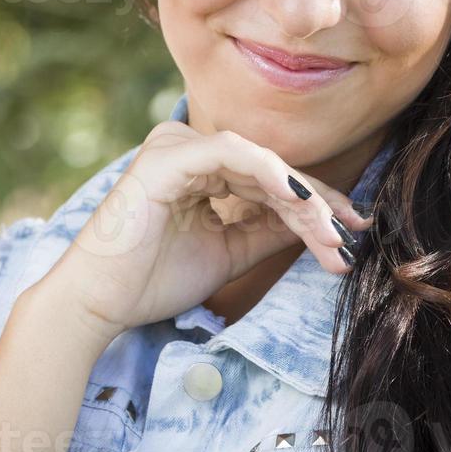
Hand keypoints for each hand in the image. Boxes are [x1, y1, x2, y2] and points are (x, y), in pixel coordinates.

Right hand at [44, 119, 374, 340]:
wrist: (97, 305)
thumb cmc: (150, 280)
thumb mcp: (228, 251)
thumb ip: (267, 230)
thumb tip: (317, 220)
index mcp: (196, 167)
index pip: (268, 177)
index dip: (314, 203)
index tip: (352, 232)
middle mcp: (187, 146)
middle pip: (271, 168)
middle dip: (317, 204)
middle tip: (352, 236)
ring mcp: (176, 146)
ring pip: (261, 163)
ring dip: (303, 199)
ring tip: (333, 235)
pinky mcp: (170, 157)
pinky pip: (234, 155)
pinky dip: (273, 175)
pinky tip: (302, 203)